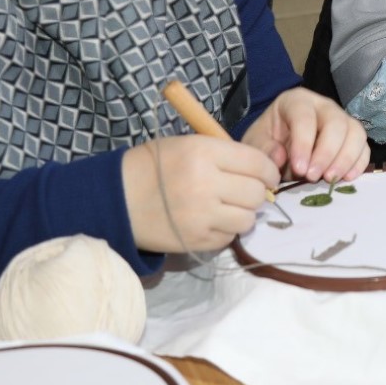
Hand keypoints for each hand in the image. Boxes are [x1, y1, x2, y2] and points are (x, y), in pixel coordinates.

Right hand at [122, 133, 280, 253]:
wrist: (116, 197)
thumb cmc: (155, 165)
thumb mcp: (189, 144)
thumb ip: (225, 155)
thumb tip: (262, 171)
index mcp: (204, 153)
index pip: (257, 163)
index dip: (269, 171)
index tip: (268, 176)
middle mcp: (206, 184)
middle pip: (256, 193)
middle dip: (258, 192)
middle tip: (247, 192)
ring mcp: (201, 216)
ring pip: (248, 219)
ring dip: (244, 214)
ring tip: (229, 207)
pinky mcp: (195, 240)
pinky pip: (228, 237)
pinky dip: (226, 230)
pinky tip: (212, 221)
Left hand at [242, 87, 370, 184]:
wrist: (279, 146)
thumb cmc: (268, 140)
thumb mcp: (256, 142)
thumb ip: (264, 148)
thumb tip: (281, 157)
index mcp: (297, 101)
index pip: (305, 117)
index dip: (304, 143)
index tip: (299, 168)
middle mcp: (323, 106)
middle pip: (336, 123)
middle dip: (326, 153)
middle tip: (313, 177)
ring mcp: (342, 120)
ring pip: (355, 133)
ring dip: (345, 159)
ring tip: (330, 179)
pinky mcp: (352, 138)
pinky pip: (364, 147)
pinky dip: (359, 164)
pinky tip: (346, 178)